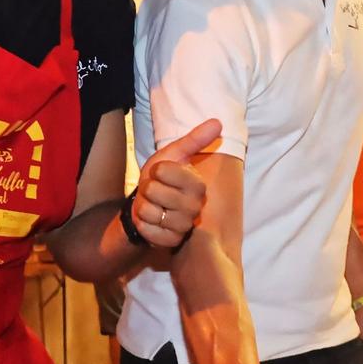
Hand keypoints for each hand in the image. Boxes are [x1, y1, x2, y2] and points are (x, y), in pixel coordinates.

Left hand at [131, 119, 220, 247]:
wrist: (149, 205)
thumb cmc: (161, 179)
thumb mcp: (173, 155)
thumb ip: (195, 140)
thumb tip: (218, 122)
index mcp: (198, 185)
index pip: (163, 171)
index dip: (155, 171)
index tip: (161, 174)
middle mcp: (195, 207)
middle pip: (154, 191)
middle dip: (147, 190)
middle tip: (154, 192)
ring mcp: (183, 226)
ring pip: (150, 211)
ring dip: (144, 207)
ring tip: (153, 206)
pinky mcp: (171, 241)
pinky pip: (149, 230)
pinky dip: (143, 224)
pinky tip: (151, 222)